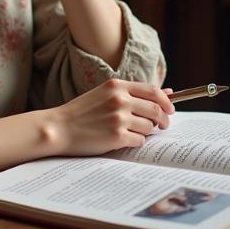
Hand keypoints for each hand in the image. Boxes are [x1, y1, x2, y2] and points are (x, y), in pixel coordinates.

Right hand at [48, 79, 175, 155]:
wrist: (59, 127)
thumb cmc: (82, 111)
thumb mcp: (106, 94)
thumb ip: (134, 93)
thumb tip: (168, 92)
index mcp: (118, 86)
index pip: (153, 91)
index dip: (166, 101)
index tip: (170, 109)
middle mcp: (120, 99)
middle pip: (156, 109)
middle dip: (163, 119)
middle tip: (162, 125)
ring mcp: (119, 118)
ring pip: (149, 127)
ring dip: (146, 132)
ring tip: (133, 132)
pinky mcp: (116, 136)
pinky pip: (139, 141)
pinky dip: (136, 142)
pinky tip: (125, 140)